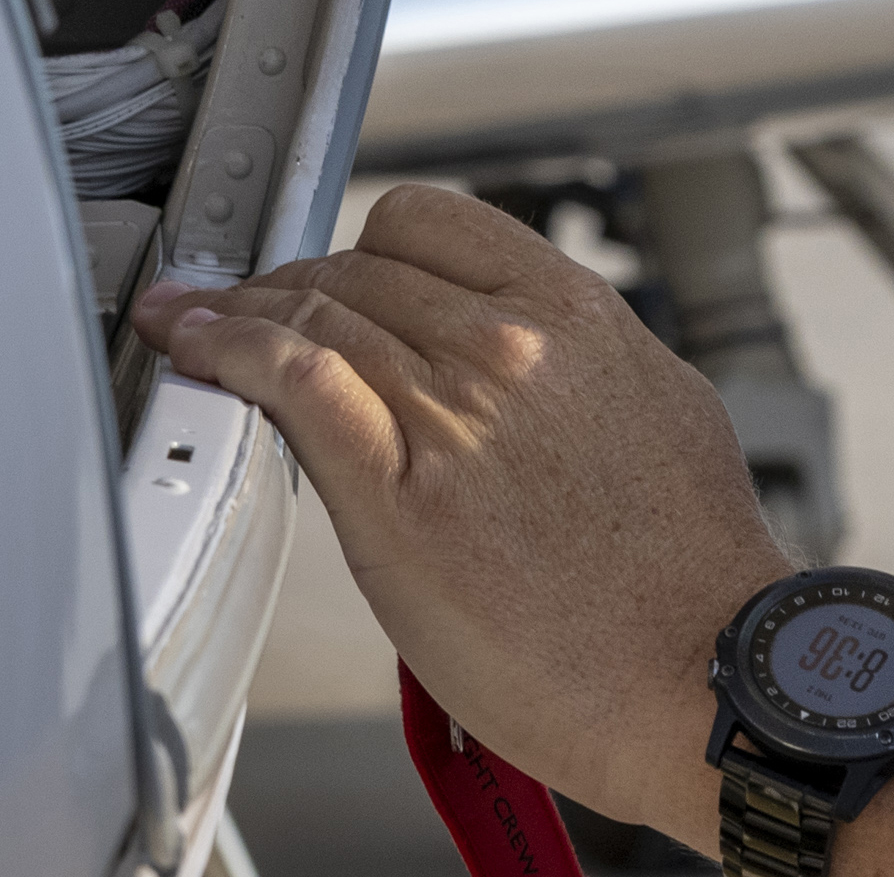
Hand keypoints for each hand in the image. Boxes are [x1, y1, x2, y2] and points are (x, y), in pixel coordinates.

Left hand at [137, 185, 783, 846]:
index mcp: (576, 314)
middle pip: (354, 272)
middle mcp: (508, 348)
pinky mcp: (397, 500)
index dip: (360, 247)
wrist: (698, 671)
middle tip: (245, 313)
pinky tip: (197, 349)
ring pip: (313, 317)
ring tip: (195, 326)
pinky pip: (295, 383)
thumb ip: (577, 362)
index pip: (426, 223)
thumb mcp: (657, 406)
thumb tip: (527, 353)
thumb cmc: (689, 569)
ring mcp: (450, 417)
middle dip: (290, 288)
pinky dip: (230, 351)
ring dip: (238, 315)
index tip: (330, 273)